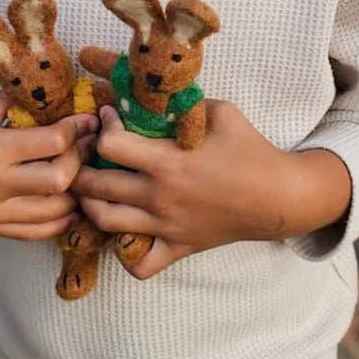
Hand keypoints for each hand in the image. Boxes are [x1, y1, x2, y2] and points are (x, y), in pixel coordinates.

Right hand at [0, 95, 98, 239]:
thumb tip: (69, 103)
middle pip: (60, 180)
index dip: (79, 129)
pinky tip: (70, 203)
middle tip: (88, 146)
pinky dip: (58, 220)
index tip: (91, 120)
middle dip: (81, 160)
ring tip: (83, 174)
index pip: (54, 142)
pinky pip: (33, 232)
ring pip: (53, 212)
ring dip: (75, 194)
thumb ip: (24, 107)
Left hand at [71, 101, 351, 277]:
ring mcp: (166, 226)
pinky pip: (138, 265)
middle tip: (85, 152)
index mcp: (168, 161)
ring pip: (104, 221)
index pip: (110, 144)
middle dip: (80, 165)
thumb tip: (151, 93)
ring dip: (89, 202)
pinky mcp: (176, 247)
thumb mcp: (219, 111)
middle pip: (95, 184)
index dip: (102, 126)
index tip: (108, 116)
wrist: (277, 196)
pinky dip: (123, 252)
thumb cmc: (249, 149)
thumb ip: (182, 103)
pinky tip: (123, 231)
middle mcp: (160, 196)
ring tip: (92, 186)